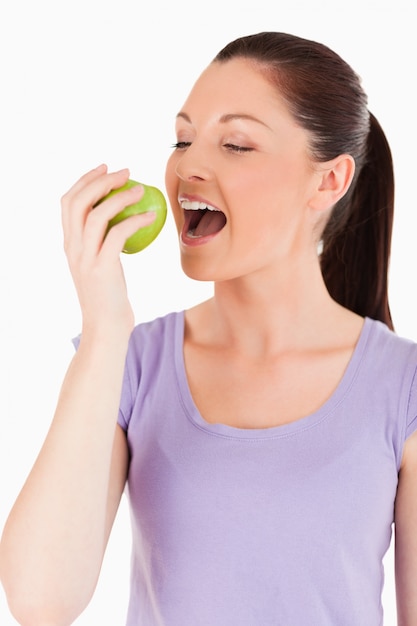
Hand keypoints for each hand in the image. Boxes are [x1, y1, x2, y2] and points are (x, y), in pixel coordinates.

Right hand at [61, 164, 155, 336]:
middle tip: (125, 172)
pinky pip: (118, 234)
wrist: (106, 328)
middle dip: (100, 180)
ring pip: (96, 215)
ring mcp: (85, 258)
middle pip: (78, 201)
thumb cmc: (110, 298)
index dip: (85, 180)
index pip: (68, 203)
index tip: (105, 168)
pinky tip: (150, 216)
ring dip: (119, 196)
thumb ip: (103, 244)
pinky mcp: (102, 268)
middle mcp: (72, 248)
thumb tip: (123, 221)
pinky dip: (135, 219)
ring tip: (140, 189)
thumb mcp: (101, 266)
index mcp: (69, 245)